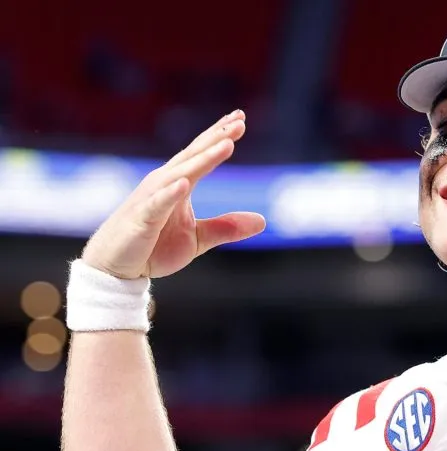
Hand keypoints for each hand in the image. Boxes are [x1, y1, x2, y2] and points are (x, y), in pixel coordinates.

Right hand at [81, 110, 265, 279]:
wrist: (115, 268)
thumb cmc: (153, 248)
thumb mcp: (198, 238)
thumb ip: (227, 227)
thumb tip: (263, 221)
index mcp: (178, 184)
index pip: (201, 154)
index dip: (220, 136)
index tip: (241, 118)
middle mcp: (164, 184)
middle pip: (194, 156)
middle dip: (217, 138)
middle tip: (240, 121)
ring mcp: (151, 199)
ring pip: (181, 174)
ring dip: (203, 159)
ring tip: (226, 144)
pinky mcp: (141, 219)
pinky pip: (157, 204)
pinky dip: (170, 193)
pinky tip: (185, 184)